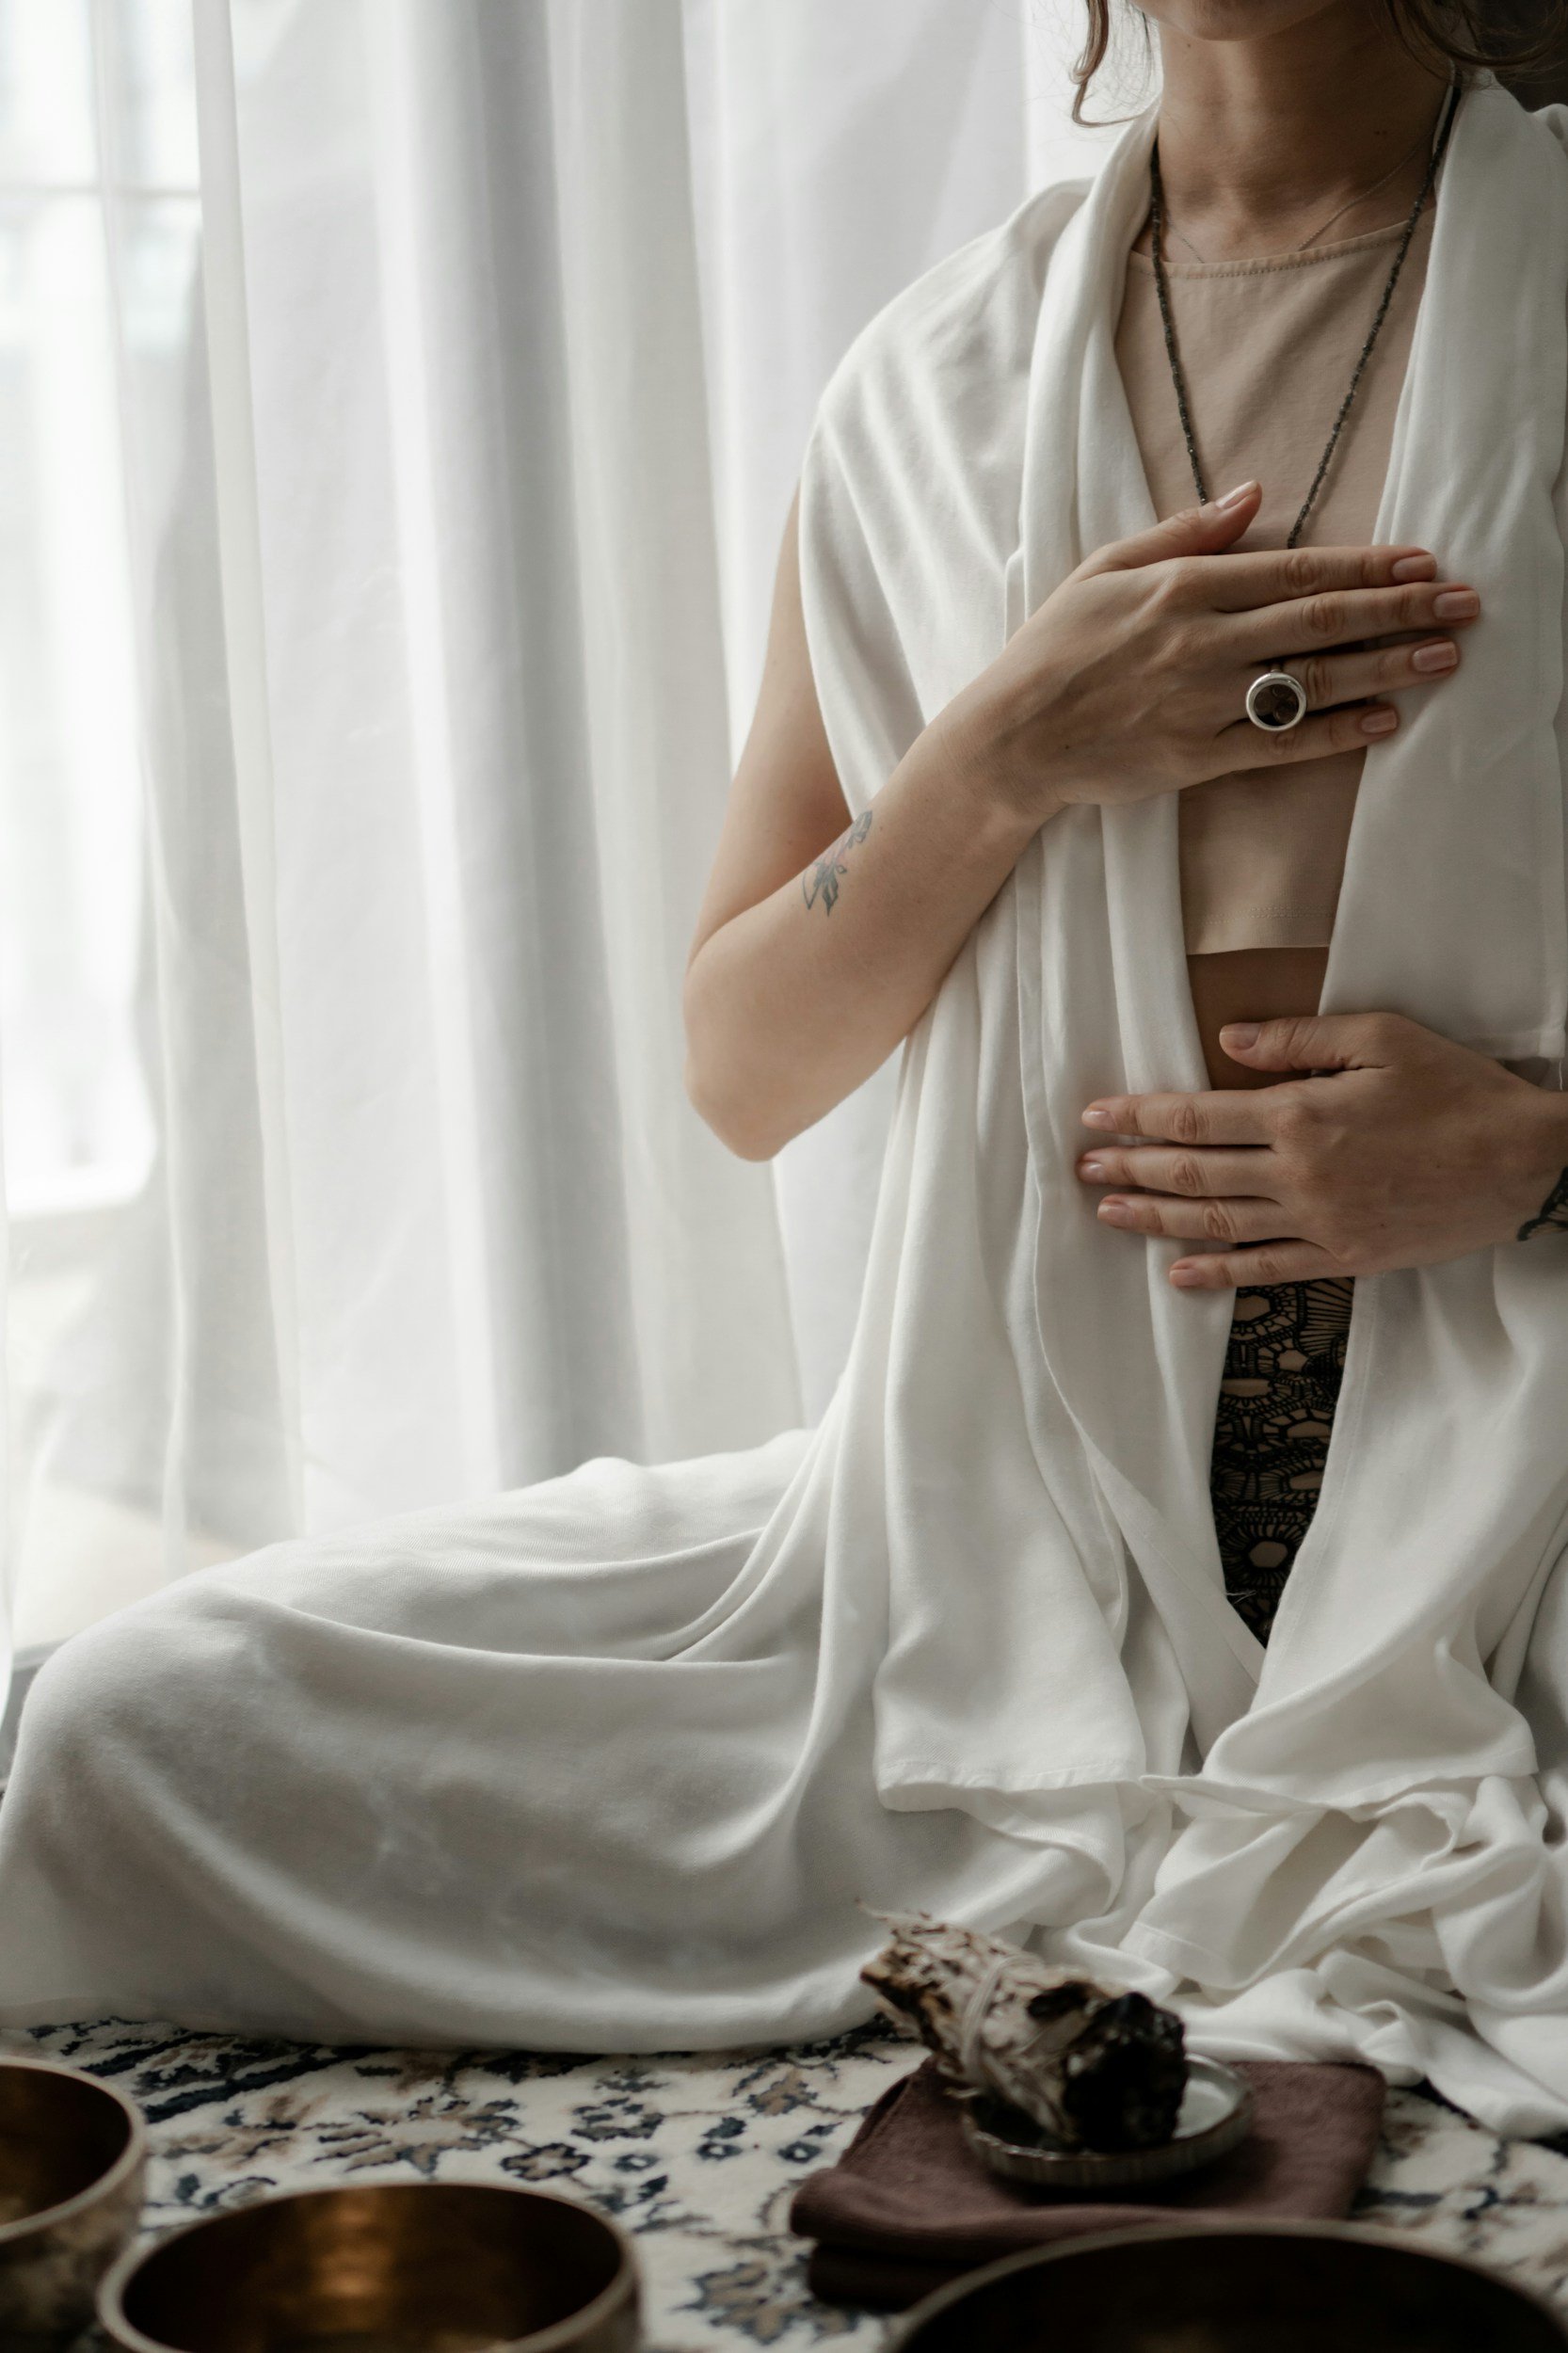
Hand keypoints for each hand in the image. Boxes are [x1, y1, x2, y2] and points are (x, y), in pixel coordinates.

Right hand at [942, 480, 1480, 826]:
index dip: (1368, 562)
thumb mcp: (1106, 567)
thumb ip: (1184, 531)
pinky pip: (1281, 744)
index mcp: (1182, 587)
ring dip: (1387, 666)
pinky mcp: (1196, 758)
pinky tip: (1385, 721)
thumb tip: (1255, 495)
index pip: (1296, 568)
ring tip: (1444, 657)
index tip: (1423, 560)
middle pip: (1321, 619)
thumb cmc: (1053, 648)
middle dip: (1401, 608)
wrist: (1010, 737)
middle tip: (1465, 603)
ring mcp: (1202, 703)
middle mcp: (1201, 641)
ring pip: (1313, 679)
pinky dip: (1336, 733)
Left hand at [1073, 1012, 1567, 1289]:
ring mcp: (1319, 1223)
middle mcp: (1298, 1174)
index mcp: (1300, 1115)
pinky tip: (1178, 1275)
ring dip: (1155, 1221)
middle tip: (1081, 1170)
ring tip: (1108, 1214)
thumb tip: (1226, 1041)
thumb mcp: (1381, 1037)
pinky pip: (1266, 1271)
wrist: (1526, 1164)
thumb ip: (1297, 1040)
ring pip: (1216, 1226)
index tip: (1095, 1117)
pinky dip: (1217, 1274)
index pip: (1194, 1118)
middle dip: (1129, 1170)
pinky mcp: (1344, 1256)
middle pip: (1192, 1176)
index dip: (1137, 1118)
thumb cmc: (1459, 1090)